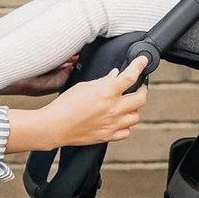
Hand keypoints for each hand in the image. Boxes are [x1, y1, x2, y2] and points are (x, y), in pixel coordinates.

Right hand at [6, 56, 148, 151]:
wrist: (55, 126)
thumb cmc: (65, 106)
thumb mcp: (84, 86)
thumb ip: (103, 80)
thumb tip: (115, 75)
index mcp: (107, 92)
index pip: (131, 76)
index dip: (139, 65)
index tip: (143, 61)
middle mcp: (113, 108)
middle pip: (141, 98)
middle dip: (142, 89)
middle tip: (138, 86)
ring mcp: (113, 124)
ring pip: (136, 116)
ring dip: (133, 108)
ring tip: (126, 104)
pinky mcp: (108, 136)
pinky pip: (126, 131)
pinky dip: (125, 125)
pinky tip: (119, 120)